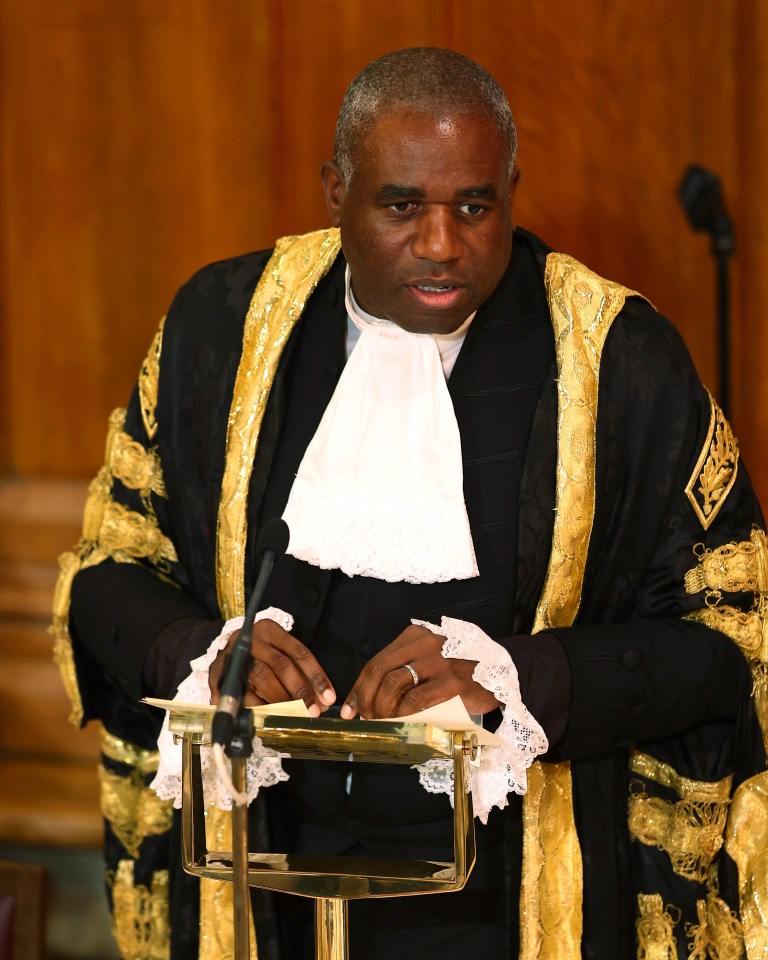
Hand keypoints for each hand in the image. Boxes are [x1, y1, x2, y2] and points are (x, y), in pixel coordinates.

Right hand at [208, 619, 334, 716]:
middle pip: (282, 665)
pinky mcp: (220, 674)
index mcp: (269, 630)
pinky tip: (274, 717)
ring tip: (298, 715)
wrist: (222, 656)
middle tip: (315, 711)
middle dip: (301, 691)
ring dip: (283, 700)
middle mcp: (251, 639)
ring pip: (263, 677)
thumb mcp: (277, 653)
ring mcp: (234, 655)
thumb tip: (322, 700)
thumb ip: (297, 671)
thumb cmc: (257, 657)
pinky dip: (262, 707)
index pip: (299, 652)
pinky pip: (245, 693)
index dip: (316, 676)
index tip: (329, 697)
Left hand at [340, 624, 499, 719]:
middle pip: (380, 671)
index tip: (350, 709)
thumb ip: (404, 671)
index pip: (376, 662)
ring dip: (382, 709)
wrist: (500, 670)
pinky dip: (403, 715)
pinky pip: (416, 701)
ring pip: (394, 685)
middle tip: (365, 719)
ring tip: (383, 723)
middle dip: (366, 700)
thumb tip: (371, 700)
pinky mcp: (452, 682)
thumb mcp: (430, 659)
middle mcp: (424, 643)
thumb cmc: (459, 668)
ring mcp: (439, 662)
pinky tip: (402, 724)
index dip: (358, 688)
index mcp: (415, 636)